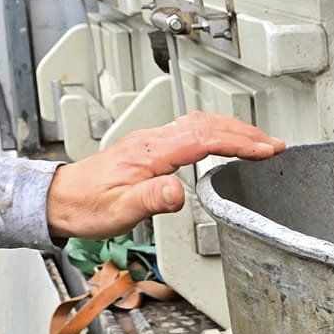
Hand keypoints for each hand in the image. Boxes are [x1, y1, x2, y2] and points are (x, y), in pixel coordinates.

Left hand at [46, 114, 285, 241]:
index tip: (266, 150)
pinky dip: (216, 132)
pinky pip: (190, 130)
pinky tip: (223, 140)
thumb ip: (152, 199)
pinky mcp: (149, 147)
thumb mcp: (121, 210)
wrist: (59, 200)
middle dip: (245, 132)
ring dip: (233, 129)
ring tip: (258, 141)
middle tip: (274, 144)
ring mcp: (150, 141)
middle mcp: (152, 140)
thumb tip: (180, 192)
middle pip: (208, 124)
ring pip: (200, 123)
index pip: (205, 139)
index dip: (240, 143)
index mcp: (150, 152)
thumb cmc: (87, 206)